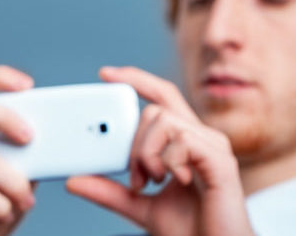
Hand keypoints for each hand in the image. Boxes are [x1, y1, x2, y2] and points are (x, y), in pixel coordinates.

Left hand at [66, 66, 252, 235]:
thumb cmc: (189, 230)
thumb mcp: (138, 206)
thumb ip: (110, 191)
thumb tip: (74, 180)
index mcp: (185, 143)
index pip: (161, 96)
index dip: (136, 79)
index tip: (106, 74)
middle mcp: (201, 138)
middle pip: (155, 109)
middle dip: (134, 142)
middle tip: (136, 178)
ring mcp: (213, 147)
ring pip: (164, 121)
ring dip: (147, 153)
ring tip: (153, 181)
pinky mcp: (221, 160)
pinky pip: (181, 141)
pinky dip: (168, 161)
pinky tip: (175, 182)